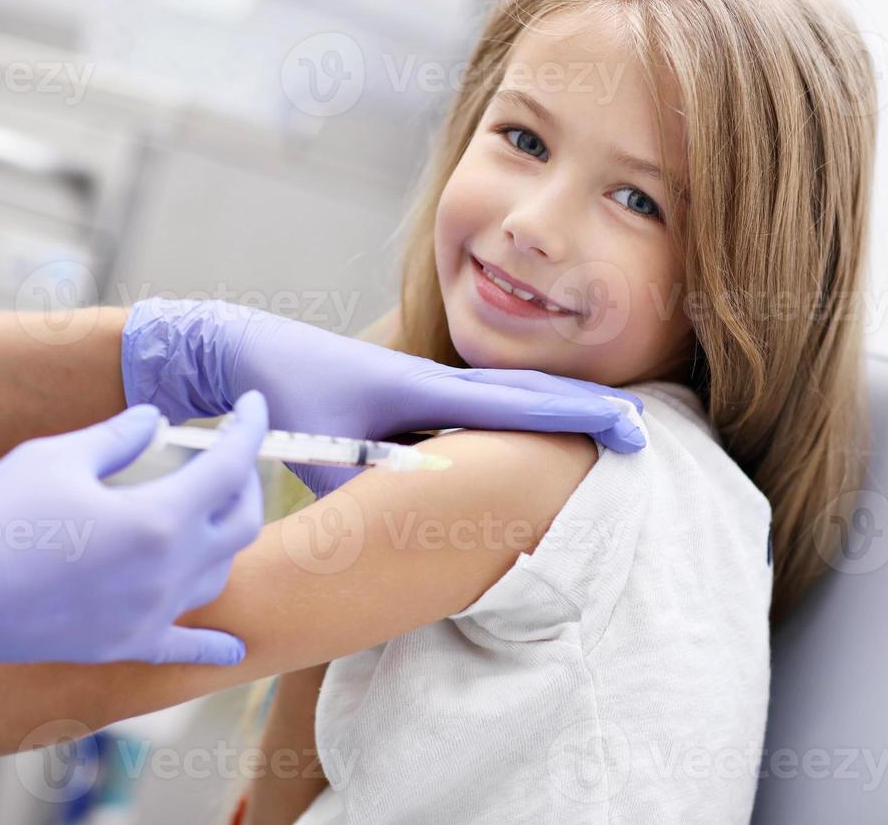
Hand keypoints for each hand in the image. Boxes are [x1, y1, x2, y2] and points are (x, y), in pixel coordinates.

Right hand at [0, 392, 268, 679]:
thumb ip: (120, 436)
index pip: (229, 467)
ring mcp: (149, 615)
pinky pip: (184, 649)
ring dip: (222, 539)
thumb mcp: (59, 456)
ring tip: (208, 514)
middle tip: (229, 457)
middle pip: (240, 523)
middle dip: (244, 482)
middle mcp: (166, 573)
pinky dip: (213, 646)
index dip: (249, 429)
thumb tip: (155, 420)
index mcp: (158, 519)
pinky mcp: (125, 646)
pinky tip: (234, 649)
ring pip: (218, 575)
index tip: (254, 406)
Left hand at [120, 299, 644, 496]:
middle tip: (640, 429)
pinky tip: (528, 431)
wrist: (248, 348)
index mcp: (419, 389)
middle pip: (526, 391)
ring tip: (605, 429)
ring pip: (504, 396)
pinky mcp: (408, 391)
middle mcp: (431, 381)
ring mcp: (422, 384)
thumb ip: (365, 499)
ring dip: (554, 409)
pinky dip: (515, 414)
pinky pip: (474, 404)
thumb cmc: (284, 399)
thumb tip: (401, 540)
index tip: (629, 425)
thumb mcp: (321, 456)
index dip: (575, 417)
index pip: (515, 404)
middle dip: (583, 409)